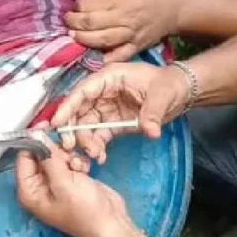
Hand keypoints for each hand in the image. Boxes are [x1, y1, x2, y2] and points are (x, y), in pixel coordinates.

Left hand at [15, 135, 128, 236]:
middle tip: (69, 154)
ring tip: (79, 167)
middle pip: (41, 155)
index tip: (45, 127)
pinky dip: (78, 161)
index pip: (23, 158)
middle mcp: (39, 186)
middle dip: (56, 151)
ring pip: (57, 156)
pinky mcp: (71, 179)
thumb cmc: (84, 210)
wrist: (110, 223)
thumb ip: (48, 159)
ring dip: (70, 156)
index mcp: (29, 191)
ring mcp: (56, 182)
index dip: (33, 142)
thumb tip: (37, 138)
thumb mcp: (63, 183)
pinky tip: (86, 169)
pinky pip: (69, 160)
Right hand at [51, 63, 190, 161]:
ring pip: (85, 125)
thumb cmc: (169, 85)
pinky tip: (100, 157)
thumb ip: (153, 113)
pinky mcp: (112, 122)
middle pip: (79, 110)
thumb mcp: (162, 95)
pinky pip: (98, 135)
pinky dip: (96, 146)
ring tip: (94, 155)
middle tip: (71, 147)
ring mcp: (106, 108)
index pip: (82, 91)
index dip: (67, 106)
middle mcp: (102, 93)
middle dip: (72, 129)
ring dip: (85, 141)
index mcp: (109, 78)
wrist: (180, 94)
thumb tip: (150, 131)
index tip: (56, 123)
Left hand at [65, 0, 182, 62]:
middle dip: (74, 23)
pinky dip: (104, 59)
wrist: (173, 9)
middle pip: (91, 22)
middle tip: (68, 22)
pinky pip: (118, 56)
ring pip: (101, 40)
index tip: (73, 7)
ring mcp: (130, 35)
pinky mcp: (135, 48)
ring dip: (83, 39)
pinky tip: (91, 57)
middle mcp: (125, 17)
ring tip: (73, 36)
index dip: (77, 6)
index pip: (90, 3)